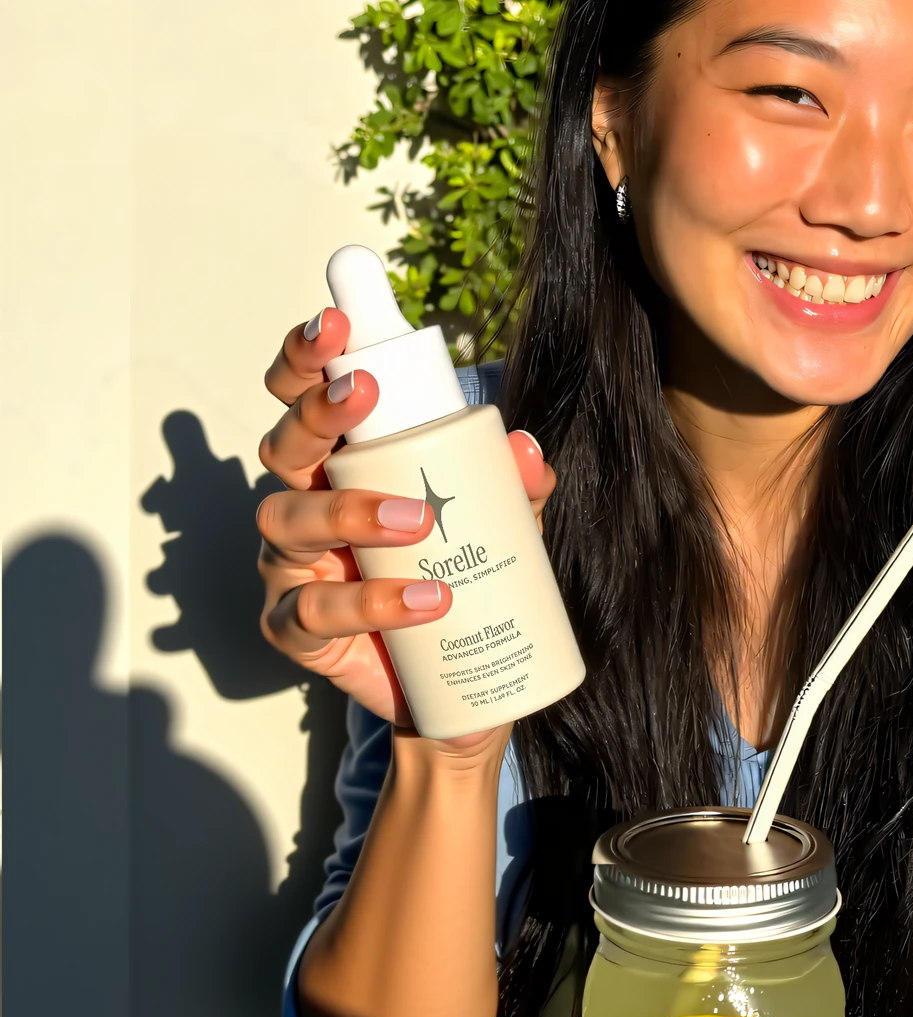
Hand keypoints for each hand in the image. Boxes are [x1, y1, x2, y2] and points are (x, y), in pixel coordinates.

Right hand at [255, 307, 555, 743]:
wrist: (454, 690)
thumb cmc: (460, 580)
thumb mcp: (499, 529)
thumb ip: (512, 490)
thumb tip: (525, 448)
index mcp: (342, 467)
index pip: (306, 399)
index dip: (306, 357)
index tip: (335, 326)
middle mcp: (303, 506)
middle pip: (284, 447)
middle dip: (315, 412)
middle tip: (361, 393)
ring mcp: (292, 568)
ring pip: (286, 522)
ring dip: (349, 511)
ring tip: (418, 520)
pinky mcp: (297, 630)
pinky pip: (315, 610)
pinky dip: (373, 602)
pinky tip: (429, 598)